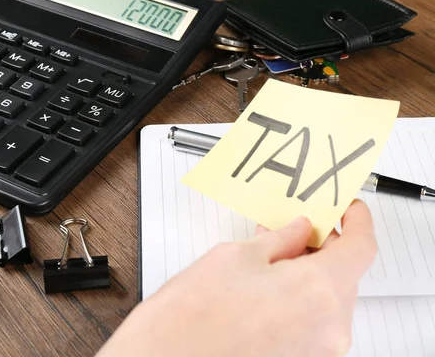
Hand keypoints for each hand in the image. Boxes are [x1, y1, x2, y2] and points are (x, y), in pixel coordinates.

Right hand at [98, 199, 375, 356]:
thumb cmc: (190, 319)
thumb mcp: (236, 257)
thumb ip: (278, 240)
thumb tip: (298, 230)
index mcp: (319, 292)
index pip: (362, 246)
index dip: (357, 221)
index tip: (349, 209)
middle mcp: (328, 329)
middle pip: (343, 276)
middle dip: (321, 248)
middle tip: (295, 228)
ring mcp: (316, 353)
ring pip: (326, 302)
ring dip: (307, 276)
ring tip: (270, 259)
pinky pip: (312, 324)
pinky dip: (298, 301)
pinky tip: (267, 289)